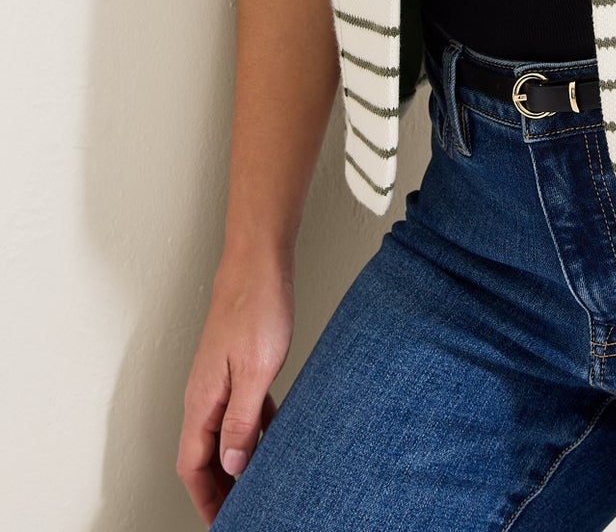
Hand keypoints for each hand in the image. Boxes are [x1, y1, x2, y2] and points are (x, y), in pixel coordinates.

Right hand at [176, 252, 294, 523]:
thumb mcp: (256, 370)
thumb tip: (232, 462)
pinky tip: (272, 435)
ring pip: (222, 434)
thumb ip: (241, 419)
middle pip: (204, 455)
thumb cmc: (256, 305)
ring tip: (258, 483)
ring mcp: (219, 379)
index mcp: (201, 400)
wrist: (257, 260)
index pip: (193, 465)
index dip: (206, 498)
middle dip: (219, 487)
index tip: (224, 521)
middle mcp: (204, 394)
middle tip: (243, 510)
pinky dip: (252, 430)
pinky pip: (240, 410)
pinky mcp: (236, 365)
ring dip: (236, 461)